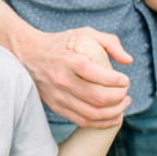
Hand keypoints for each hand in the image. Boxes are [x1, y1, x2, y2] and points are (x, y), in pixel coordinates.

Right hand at [15, 28, 133, 128]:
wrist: (28, 55)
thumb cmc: (60, 43)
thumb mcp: (84, 33)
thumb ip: (109, 42)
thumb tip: (128, 61)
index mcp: (68, 60)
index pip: (94, 74)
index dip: (114, 80)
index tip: (125, 79)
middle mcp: (62, 80)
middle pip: (96, 97)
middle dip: (118, 97)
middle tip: (126, 92)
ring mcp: (58, 96)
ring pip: (92, 113)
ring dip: (114, 111)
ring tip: (124, 104)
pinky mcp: (56, 107)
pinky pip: (82, 121)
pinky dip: (102, 122)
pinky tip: (113, 116)